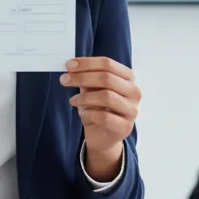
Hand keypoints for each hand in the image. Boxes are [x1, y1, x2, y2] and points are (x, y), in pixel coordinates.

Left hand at [62, 57, 140, 176]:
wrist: (103, 135)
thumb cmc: (99, 107)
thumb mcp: (92, 89)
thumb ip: (85, 77)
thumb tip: (71, 67)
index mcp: (127, 77)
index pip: (108, 64)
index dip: (87, 63)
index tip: (69, 65)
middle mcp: (133, 92)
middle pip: (107, 78)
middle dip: (82, 77)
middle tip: (64, 80)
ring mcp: (131, 110)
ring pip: (106, 97)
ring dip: (84, 97)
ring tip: (73, 100)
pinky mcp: (125, 127)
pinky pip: (104, 117)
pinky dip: (89, 113)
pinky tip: (83, 113)